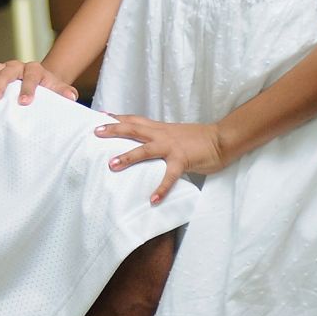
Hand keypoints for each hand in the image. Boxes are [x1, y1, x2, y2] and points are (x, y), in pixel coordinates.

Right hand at [0, 60, 77, 105]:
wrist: (42, 79)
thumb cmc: (48, 88)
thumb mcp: (58, 89)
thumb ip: (65, 92)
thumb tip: (71, 97)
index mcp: (35, 70)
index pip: (32, 76)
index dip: (28, 88)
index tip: (24, 102)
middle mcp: (18, 66)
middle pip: (8, 71)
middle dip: (0, 85)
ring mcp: (5, 67)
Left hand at [95, 115, 226, 204]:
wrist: (221, 139)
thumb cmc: (198, 138)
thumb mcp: (174, 134)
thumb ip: (159, 137)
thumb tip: (146, 144)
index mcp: (160, 128)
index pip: (135, 120)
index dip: (118, 118)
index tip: (100, 116)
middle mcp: (162, 134)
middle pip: (134, 129)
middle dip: (114, 130)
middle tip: (95, 132)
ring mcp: (172, 147)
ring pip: (146, 149)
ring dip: (128, 156)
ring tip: (112, 165)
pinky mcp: (183, 160)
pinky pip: (170, 176)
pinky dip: (161, 188)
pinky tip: (153, 200)